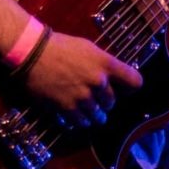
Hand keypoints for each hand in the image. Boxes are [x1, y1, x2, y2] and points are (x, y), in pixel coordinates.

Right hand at [23, 32, 142, 128]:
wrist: (32, 52)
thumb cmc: (60, 46)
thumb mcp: (89, 48)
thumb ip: (104, 63)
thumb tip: (113, 78)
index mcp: (106, 64)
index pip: (135, 82)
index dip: (130, 87)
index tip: (124, 89)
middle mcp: (98, 82)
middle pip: (112, 102)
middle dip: (105, 102)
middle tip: (96, 98)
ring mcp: (82, 97)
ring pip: (98, 116)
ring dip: (94, 115)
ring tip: (88, 112)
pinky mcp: (66, 108)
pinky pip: (80, 123)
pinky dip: (79, 121)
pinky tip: (75, 115)